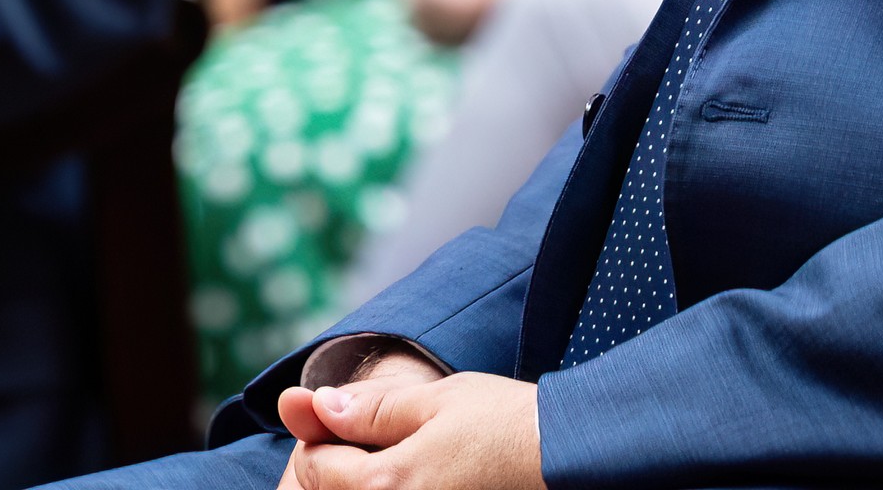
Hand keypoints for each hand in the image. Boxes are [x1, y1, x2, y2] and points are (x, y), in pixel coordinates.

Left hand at [275, 358, 540, 489]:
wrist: (569, 460)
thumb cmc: (507, 424)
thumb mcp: (435, 401)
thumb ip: (369, 409)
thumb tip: (317, 406)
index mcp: (384, 484)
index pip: (313, 468)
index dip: (322, 435)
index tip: (352, 419)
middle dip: (341, 468)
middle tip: (388, 442)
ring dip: (369, 484)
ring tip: (416, 462)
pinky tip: (428, 480)